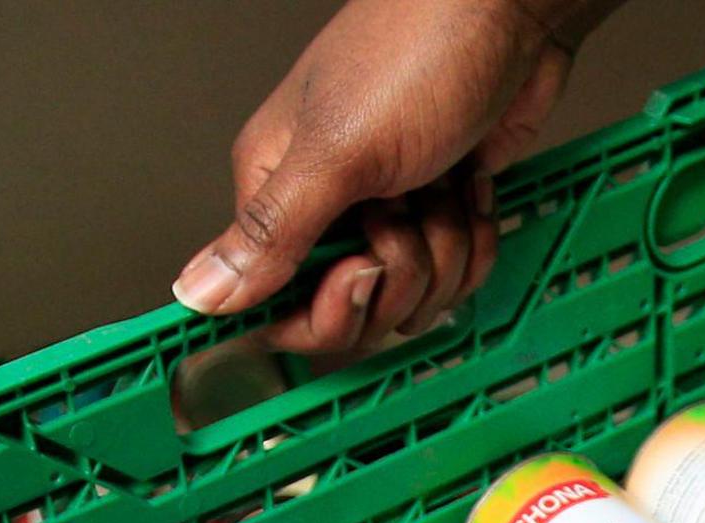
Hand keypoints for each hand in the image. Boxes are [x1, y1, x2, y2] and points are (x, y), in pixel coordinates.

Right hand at [174, 0, 601, 361]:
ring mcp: (389, 210)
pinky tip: (472, 188)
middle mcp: (328, 207)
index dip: (328, 309)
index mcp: (279, 191)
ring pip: (415, 295)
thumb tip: (195, 292)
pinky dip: (476, 237)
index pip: (281, 305)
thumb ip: (271, 232)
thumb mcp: (338, 150)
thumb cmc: (420, 48)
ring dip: (447, 248)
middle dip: (400, 274)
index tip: (360, 271)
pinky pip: (457, 270)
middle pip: (355, 310)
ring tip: (443, 182)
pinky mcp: (441, 208)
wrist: (509, 12)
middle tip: (408, 210)